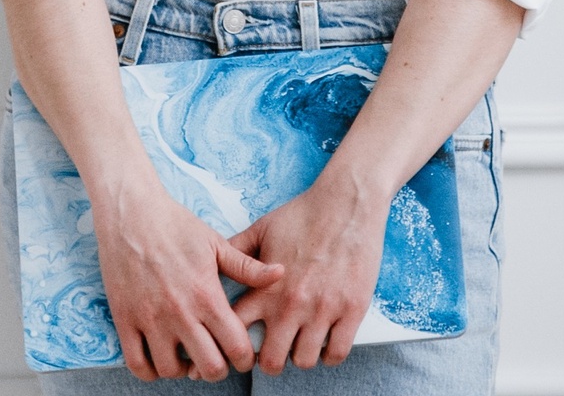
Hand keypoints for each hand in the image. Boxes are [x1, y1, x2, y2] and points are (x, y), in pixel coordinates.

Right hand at [95, 180, 284, 381]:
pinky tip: (157, 356)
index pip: (237, 348)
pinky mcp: (125, 318)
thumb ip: (248, 267)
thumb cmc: (175, 224)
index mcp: (206, 294)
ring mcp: (150, 317)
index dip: (244, 358)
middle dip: (217, 369)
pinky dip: (149, 370)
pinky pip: (137, 363)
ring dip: (182, 369)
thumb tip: (282, 274)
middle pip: (209, 367)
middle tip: (214, 357)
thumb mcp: (215, 243)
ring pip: (172, 370)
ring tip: (185, 354)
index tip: (239, 353)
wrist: (129, 211)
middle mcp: (180, 312)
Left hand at [227, 176, 388, 373]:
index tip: (232, 347)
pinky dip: (329, 353)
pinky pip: (337, 353)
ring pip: (304, 361)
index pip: (236, 331)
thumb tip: (212, 265)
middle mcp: (291, 304)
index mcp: (265, 286)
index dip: (230, 344)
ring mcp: (322, 310)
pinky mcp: (351, 311)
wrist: (345, 204)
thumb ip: (237, 253)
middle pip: (270, 359)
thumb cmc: (303, 215)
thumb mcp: (261, 229)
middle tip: (271, 351)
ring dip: (299, 355)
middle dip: (267, 360)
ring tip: (299, 342)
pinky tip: (325, 340)